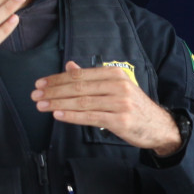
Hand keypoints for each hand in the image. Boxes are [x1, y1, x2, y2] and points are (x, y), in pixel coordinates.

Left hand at [32, 62, 182, 155]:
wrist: (158, 126)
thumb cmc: (134, 107)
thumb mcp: (116, 87)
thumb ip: (92, 77)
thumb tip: (70, 66)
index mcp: (115, 74)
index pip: (80, 75)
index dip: (57, 79)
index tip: (41, 83)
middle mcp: (118, 86)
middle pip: (78, 87)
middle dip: (54, 91)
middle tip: (35, 95)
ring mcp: (120, 103)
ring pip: (82, 102)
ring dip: (58, 104)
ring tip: (41, 105)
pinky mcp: (120, 120)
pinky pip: (90, 117)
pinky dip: (72, 116)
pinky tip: (58, 115)